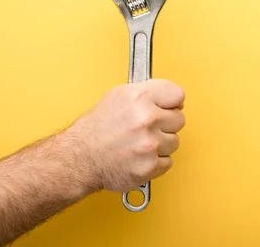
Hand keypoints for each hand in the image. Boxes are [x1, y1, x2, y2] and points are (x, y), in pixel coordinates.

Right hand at [67, 79, 185, 191]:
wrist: (80, 158)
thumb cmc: (97, 128)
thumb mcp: (119, 96)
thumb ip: (148, 93)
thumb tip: (173, 99)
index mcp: (140, 97)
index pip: (178, 95)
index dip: (172, 102)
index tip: (167, 107)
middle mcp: (146, 119)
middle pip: (180, 119)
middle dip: (166, 124)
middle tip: (148, 128)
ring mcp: (149, 144)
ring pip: (174, 142)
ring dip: (161, 144)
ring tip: (140, 143)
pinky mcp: (150, 166)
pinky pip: (168, 162)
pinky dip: (156, 162)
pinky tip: (140, 156)